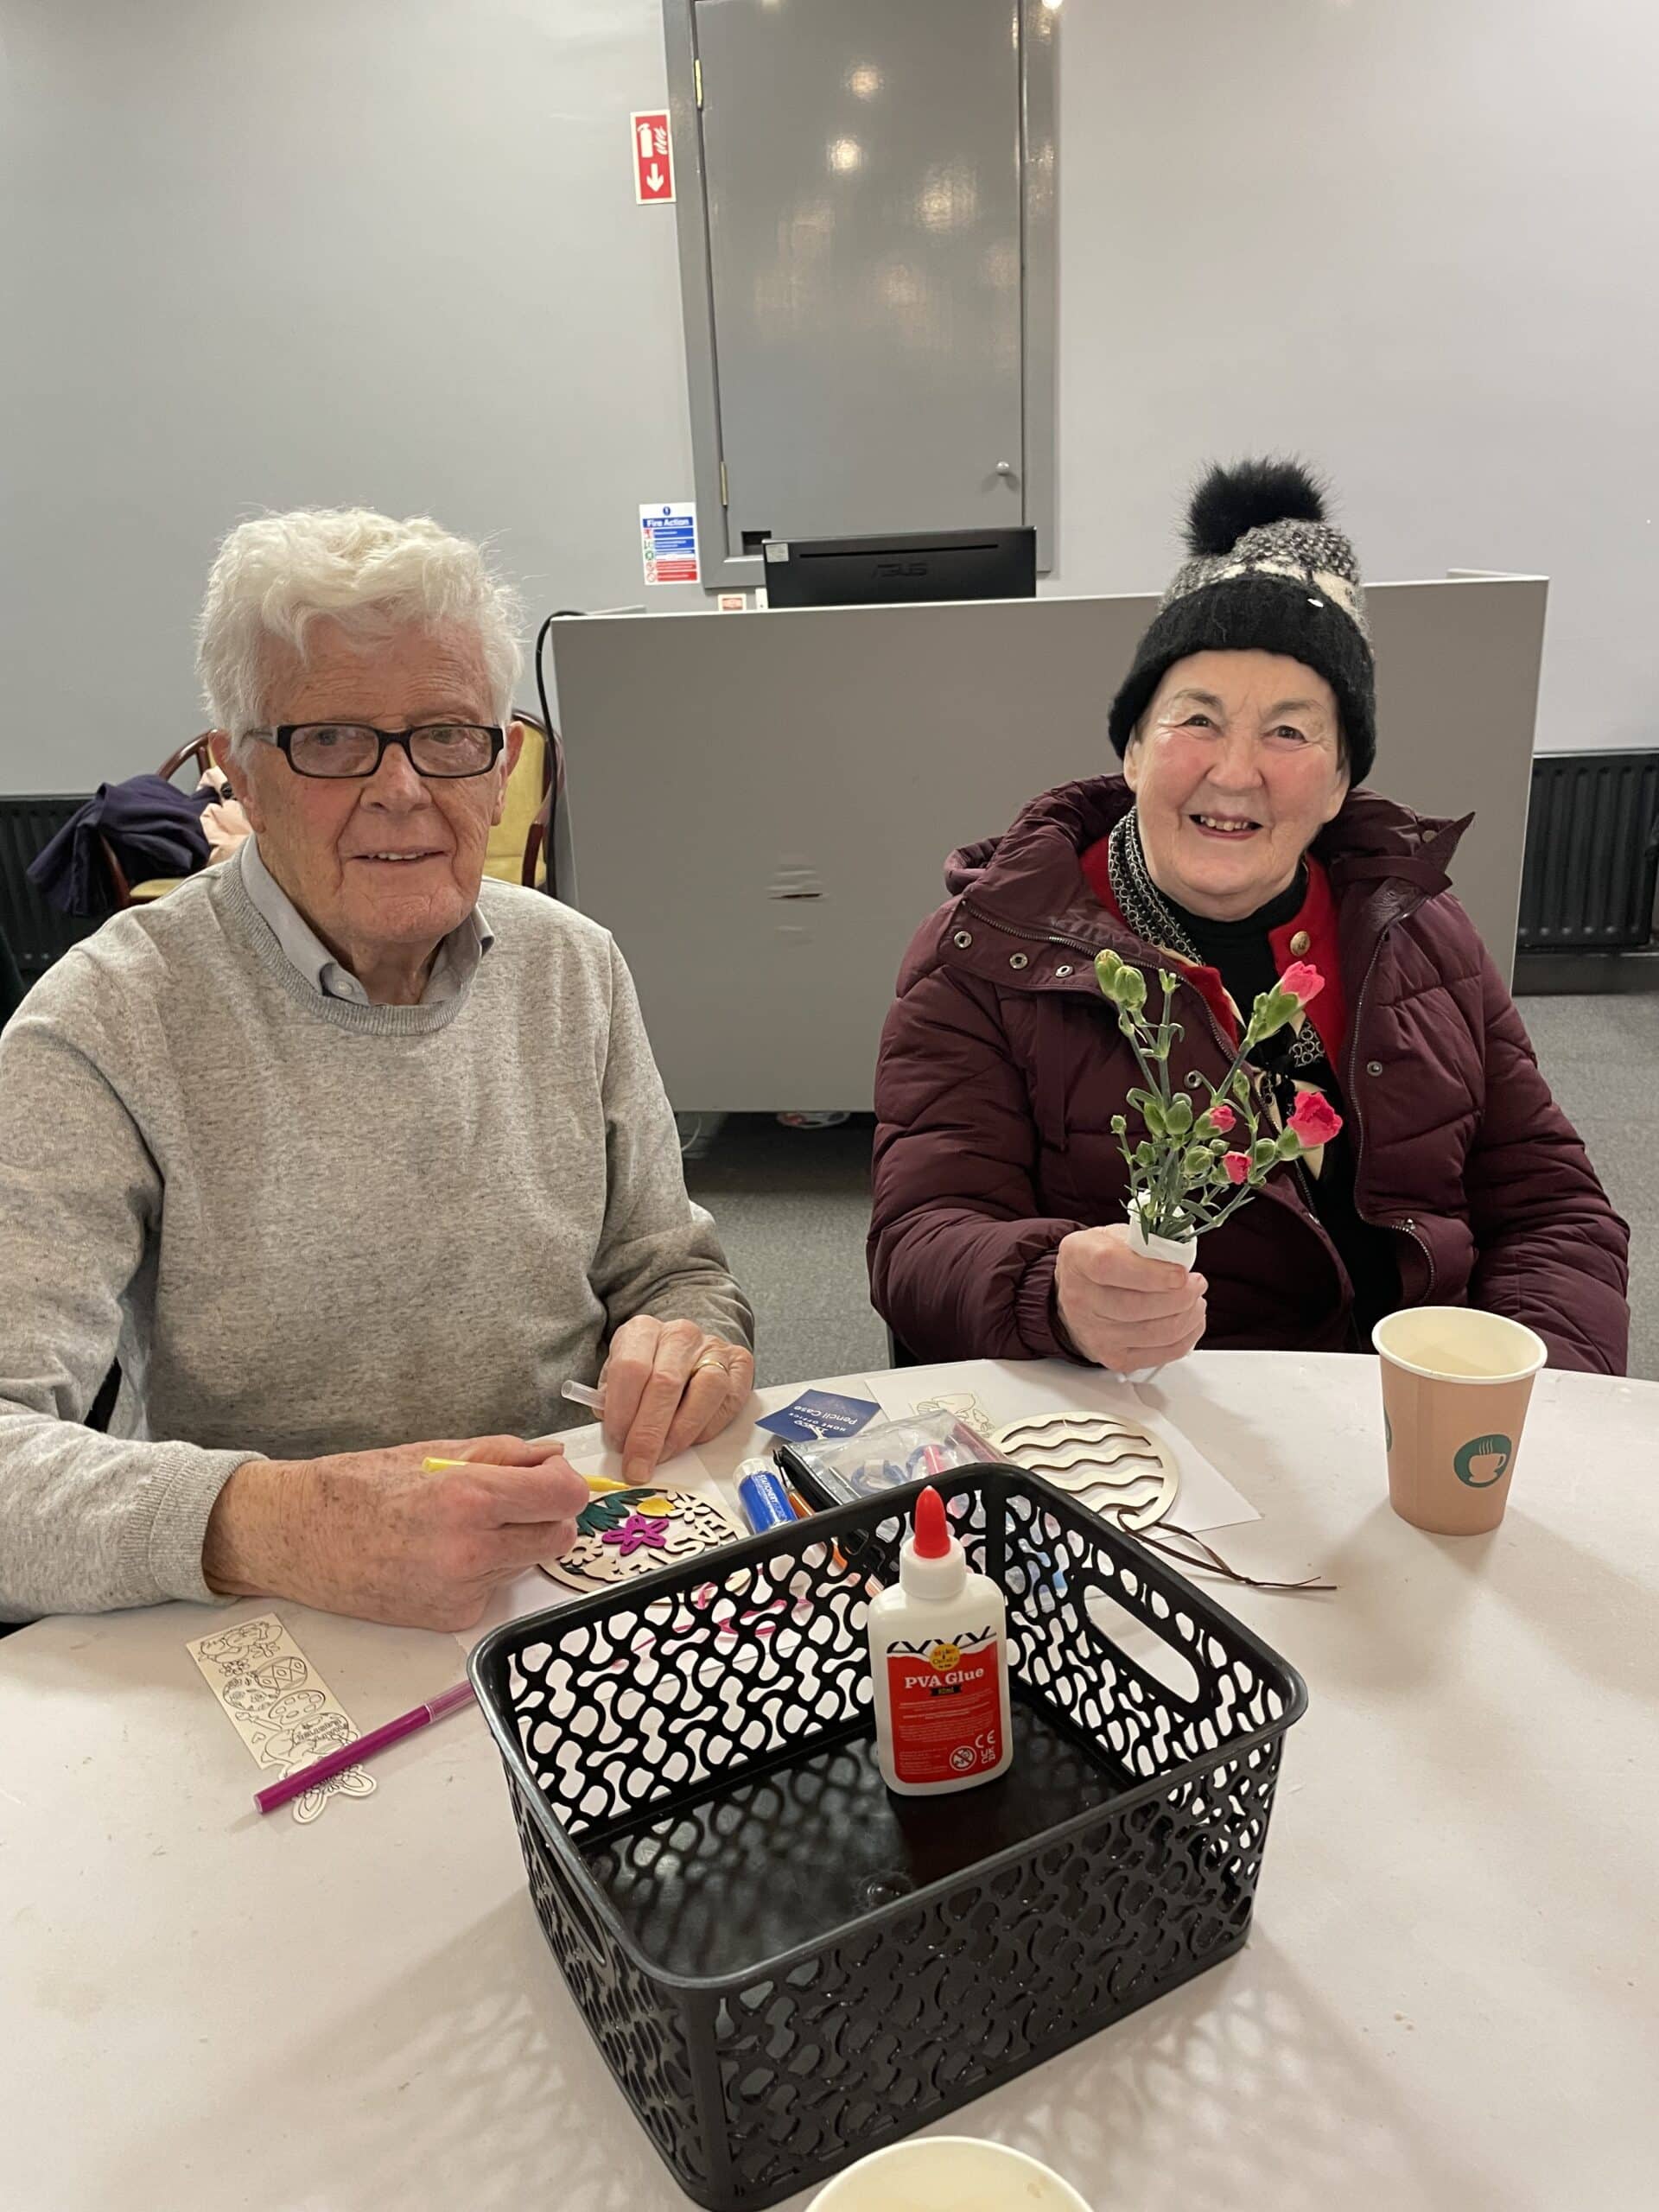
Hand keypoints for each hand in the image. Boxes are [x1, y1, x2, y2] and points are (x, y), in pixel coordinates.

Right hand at [202, 1435, 590, 1631]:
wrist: (300, 1537)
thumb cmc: (360, 1487)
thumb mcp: (435, 1454)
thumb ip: (503, 1455)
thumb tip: (550, 1457)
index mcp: (470, 1499)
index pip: (565, 1497)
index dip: (564, 1482)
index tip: (546, 1476)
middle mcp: (471, 1551)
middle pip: (559, 1536)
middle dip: (546, 1514)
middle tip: (513, 1498)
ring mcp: (463, 1590)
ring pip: (527, 1562)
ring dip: (513, 1542)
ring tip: (462, 1526)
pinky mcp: (452, 1617)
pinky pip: (495, 1587)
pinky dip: (485, 1569)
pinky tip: (443, 1555)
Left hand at [598, 1317, 755, 1483]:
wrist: (685, 1352)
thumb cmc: (647, 1370)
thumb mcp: (618, 1378)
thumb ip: (612, 1402)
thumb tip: (618, 1436)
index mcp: (643, 1331)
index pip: (631, 1368)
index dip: (622, 1411)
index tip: (618, 1443)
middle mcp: (680, 1334)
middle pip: (666, 1382)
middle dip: (649, 1433)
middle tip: (639, 1465)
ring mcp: (714, 1348)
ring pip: (705, 1390)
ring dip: (680, 1433)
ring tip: (663, 1455)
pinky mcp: (739, 1365)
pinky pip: (728, 1402)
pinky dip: (706, 1429)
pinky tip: (688, 1442)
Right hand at [1054, 1225, 1207, 1373]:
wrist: (1078, 1293)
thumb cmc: (1101, 1260)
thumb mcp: (1116, 1236)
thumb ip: (1146, 1242)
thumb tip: (1182, 1257)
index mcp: (1079, 1258)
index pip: (1110, 1266)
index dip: (1151, 1273)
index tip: (1180, 1273)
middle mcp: (1080, 1298)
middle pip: (1136, 1306)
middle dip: (1181, 1296)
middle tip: (1196, 1283)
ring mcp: (1095, 1333)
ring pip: (1155, 1333)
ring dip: (1188, 1316)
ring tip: (1195, 1299)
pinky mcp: (1114, 1357)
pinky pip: (1162, 1353)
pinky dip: (1186, 1337)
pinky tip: (1190, 1319)